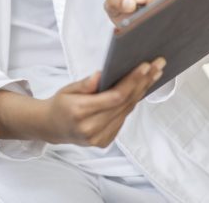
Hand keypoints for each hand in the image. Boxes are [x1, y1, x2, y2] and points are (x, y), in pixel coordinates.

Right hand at [39, 58, 165, 146]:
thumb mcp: (67, 89)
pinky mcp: (105, 141)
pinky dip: (132, 102)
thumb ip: (85, 84)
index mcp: (80, 112)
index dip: (132, 81)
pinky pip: (122, 118)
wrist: (51, 127)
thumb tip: (102, 74)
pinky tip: (140, 88)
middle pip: (125, 103)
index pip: (114, 97)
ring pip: (126, 111)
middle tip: (157, 65)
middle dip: (142, 82)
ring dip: (141, 91)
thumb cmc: (59, 104)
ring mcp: (99, 138)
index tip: (145, 67)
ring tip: (153, 74)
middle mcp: (92, 128)